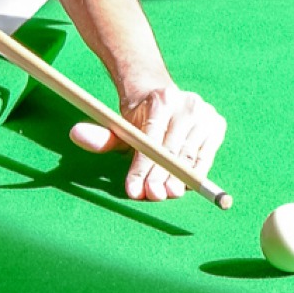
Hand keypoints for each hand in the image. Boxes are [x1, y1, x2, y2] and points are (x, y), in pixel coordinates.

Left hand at [69, 83, 227, 201]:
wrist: (164, 96)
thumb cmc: (139, 118)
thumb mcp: (119, 126)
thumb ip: (100, 136)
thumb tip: (76, 135)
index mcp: (161, 99)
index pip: (151, 140)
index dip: (142, 168)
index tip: (134, 190)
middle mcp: (188, 103)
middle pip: (173, 150)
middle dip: (159, 177)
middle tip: (150, 196)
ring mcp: (206, 114)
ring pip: (190, 156)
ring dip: (177, 180)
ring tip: (165, 195)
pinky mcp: (218, 124)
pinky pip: (206, 157)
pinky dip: (195, 173)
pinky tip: (183, 185)